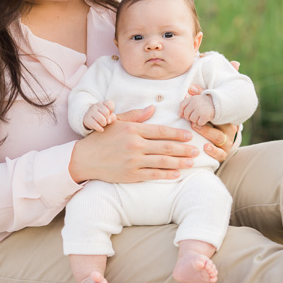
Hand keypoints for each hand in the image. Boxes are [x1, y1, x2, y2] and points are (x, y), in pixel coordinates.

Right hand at [68, 104, 201, 183]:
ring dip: (179, 162)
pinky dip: (166, 174)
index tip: (190, 135)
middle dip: (183, 149)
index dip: (177, 134)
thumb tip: (153, 107)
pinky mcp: (130, 175)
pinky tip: (176, 174)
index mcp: (133, 130)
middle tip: (196, 150)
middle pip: (165, 147)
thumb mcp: (118, 122)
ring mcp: (133, 161)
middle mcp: (135, 145)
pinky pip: (152, 174)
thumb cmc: (102, 138)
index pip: (161, 131)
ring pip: (162, 162)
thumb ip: (137, 115)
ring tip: (191, 162)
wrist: (85, 159)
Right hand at [82, 100, 115, 132]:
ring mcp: (91, 112)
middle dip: (108, 118)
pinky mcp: (87, 119)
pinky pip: (95, 124)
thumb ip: (112, 117)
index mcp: (103, 103)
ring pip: (101, 119)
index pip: (110, 103)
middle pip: (106, 112)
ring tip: (103, 124)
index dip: (112, 109)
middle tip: (106, 120)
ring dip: (104, 123)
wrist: (89, 118)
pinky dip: (99, 128)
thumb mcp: (108, 115)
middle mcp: (96, 105)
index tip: (109, 113)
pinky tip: (101, 129)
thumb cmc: (102, 116)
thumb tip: (108, 121)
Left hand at [180, 91, 215, 125]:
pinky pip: (198, 123)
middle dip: (189, 117)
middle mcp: (195, 102)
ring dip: (196, 120)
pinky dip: (201, 123)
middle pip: (186, 114)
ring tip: (200, 116)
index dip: (181, 111)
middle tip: (195, 116)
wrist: (218, 104)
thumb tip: (184, 102)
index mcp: (192, 98)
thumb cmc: (205, 102)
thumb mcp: (198, 98)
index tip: (182, 115)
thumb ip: (191, 97)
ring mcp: (200, 109)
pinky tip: (204, 118)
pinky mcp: (204, 115)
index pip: (182, 105)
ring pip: (192, 120)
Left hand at [182, 85, 237, 161]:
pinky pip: (220, 153)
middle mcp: (229, 130)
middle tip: (193, 122)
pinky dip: (213, 151)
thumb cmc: (214, 123)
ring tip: (197, 129)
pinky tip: (205, 148)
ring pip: (219, 138)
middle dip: (206, 123)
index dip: (209, 111)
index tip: (198, 110)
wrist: (222, 144)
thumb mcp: (210, 111)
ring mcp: (227, 143)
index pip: (220, 113)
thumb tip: (190, 88)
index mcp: (226, 118)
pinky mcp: (223, 154)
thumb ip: (202, 99)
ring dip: (207, 133)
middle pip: (219, 122)